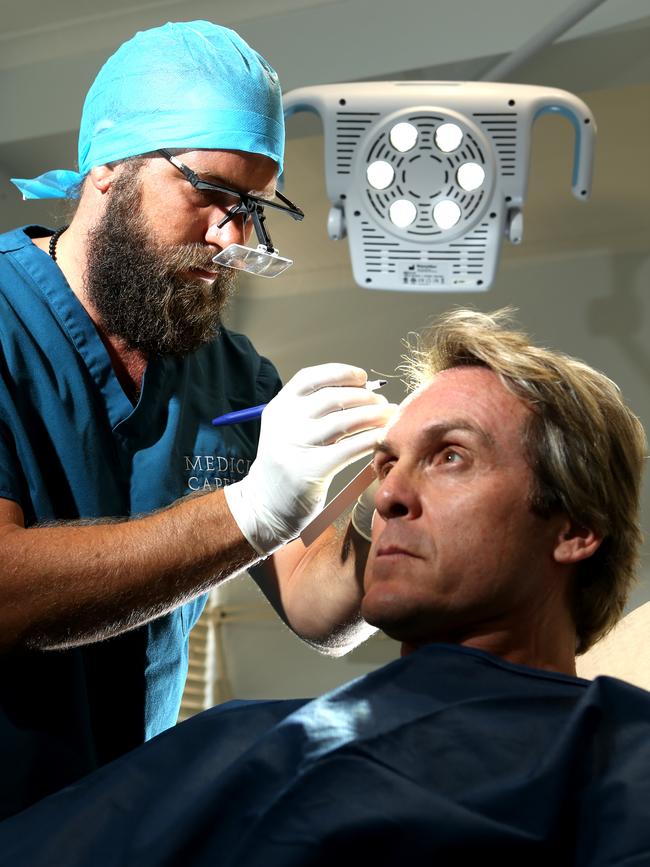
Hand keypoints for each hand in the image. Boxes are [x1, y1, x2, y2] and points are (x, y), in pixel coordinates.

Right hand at [224, 364, 395, 555]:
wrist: (264, 505)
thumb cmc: (288, 464)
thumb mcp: (288, 429)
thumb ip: (314, 410)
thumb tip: (364, 390)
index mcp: (278, 407)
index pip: (311, 377)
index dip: (341, 373)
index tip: (363, 377)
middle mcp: (284, 422)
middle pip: (333, 397)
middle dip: (365, 396)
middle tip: (383, 402)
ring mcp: (295, 446)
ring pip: (344, 421)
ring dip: (374, 416)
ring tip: (389, 417)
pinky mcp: (310, 471)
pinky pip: (349, 449)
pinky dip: (370, 440)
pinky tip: (382, 439)